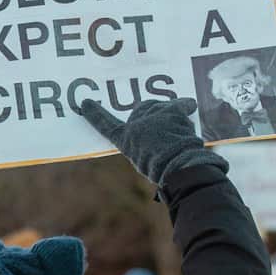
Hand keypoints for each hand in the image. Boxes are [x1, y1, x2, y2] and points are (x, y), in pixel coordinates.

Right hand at [79, 97, 223, 184]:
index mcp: (125, 140)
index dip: (96, 116)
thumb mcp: (145, 161)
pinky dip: (186, 105)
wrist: (176, 168)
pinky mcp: (170, 111)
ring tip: (179, 134)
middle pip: (143, 109)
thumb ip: (144, 144)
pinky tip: (190, 107)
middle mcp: (135, 125)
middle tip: (165, 127)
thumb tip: (158, 133)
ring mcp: (152, 116)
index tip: (85, 104)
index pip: (106, 126)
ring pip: (164, 108)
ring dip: (172, 116)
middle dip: (154, 114)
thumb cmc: (162, 170)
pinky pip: (181, 104)